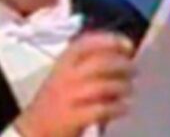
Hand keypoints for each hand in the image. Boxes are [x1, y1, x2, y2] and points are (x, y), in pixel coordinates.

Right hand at [13, 32, 134, 136]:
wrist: (33, 131)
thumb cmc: (57, 100)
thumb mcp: (66, 76)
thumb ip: (89, 65)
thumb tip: (123, 56)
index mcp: (63, 64)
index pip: (86, 44)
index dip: (110, 41)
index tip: (128, 45)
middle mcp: (65, 78)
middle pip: (100, 64)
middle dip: (123, 65)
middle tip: (135, 70)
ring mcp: (68, 98)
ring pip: (103, 86)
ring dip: (123, 87)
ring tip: (130, 90)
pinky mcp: (71, 119)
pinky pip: (101, 110)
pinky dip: (118, 107)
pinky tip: (125, 108)